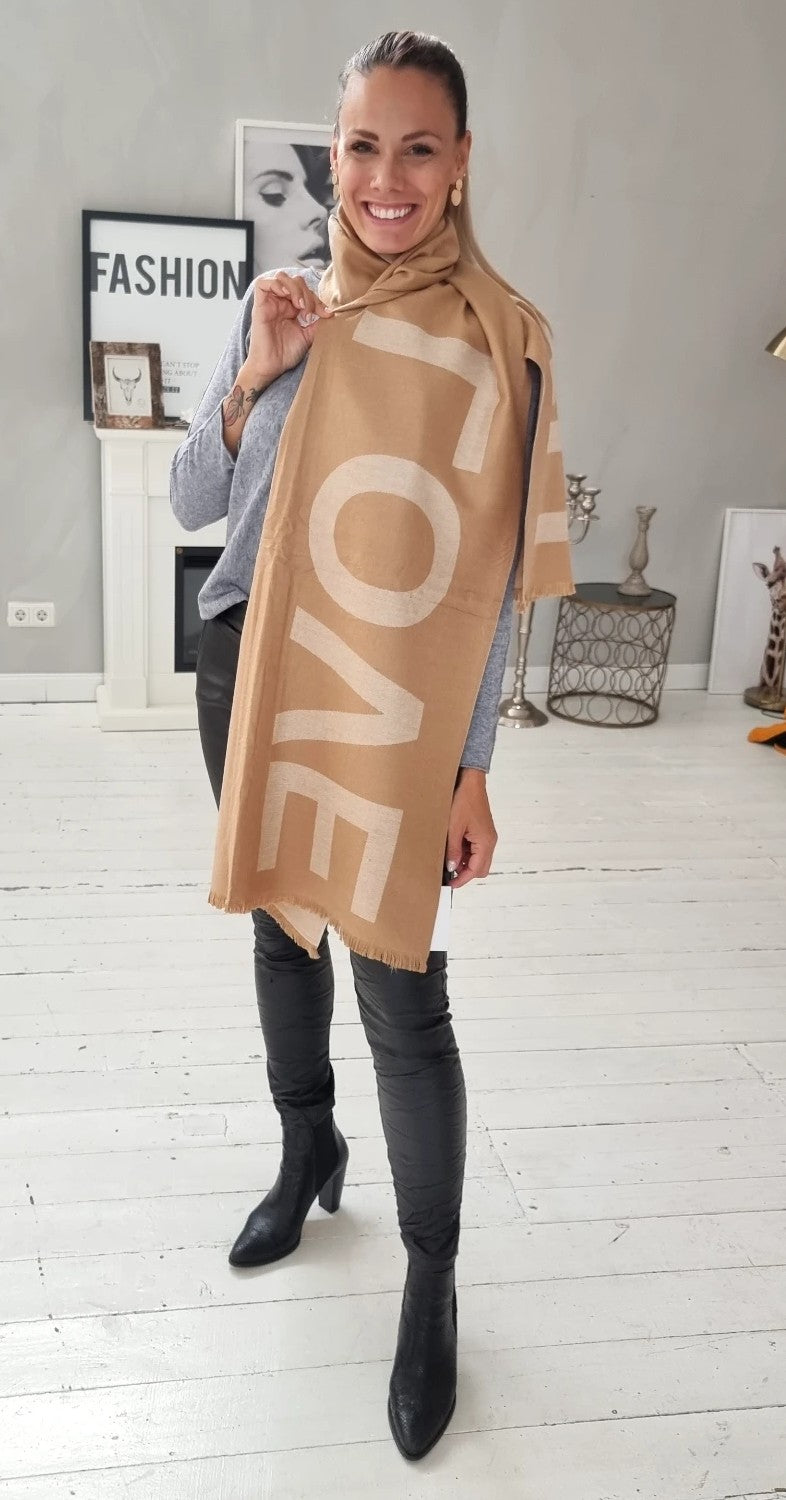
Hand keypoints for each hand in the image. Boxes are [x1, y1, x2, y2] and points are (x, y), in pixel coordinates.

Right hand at [247, 271, 332, 381]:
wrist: (272, 366)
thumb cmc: (287, 353)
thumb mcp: (308, 335)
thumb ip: (317, 321)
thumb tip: (330, 311)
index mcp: (293, 308)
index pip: (306, 291)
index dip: (318, 299)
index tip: (326, 314)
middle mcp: (281, 302)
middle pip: (296, 281)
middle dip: (307, 293)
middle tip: (309, 312)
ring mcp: (270, 302)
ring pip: (281, 277)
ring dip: (294, 288)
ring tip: (299, 305)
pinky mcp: (260, 305)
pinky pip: (263, 283)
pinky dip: (277, 284)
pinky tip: (286, 296)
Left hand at [445, 769, 496, 889]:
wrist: (470, 782)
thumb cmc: (464, 801)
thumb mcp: (454, 828)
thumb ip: (453, 850)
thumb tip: (452, 868)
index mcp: (485, 842)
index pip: (476, 870)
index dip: (463, 879)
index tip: (450, 884)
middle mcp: (490, 841)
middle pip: (481, 868)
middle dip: (465, 873)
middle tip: (448, 874)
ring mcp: (487, 836)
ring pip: (478, 859)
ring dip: (464, 862)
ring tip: (447, 859)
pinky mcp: (482, 831)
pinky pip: (476, 849)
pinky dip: (465, 853)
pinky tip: (452, 848)